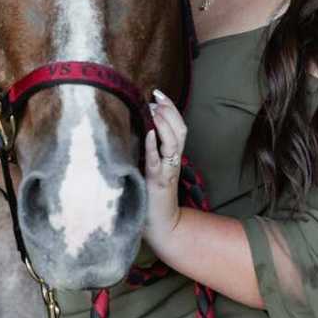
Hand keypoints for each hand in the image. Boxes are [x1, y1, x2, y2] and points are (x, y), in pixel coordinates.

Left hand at [143, 88, 185, 244]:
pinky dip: (153, 146)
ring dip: (164, 124)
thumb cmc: (151, 196)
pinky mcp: (156, 182)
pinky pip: (156, 162)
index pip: (178, 127)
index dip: (171, 109)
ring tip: (154, 109)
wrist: (160, 225)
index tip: (158, 92)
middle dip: (170, 111)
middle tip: (157, 97)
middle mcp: (172, 161)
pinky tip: (147, 133)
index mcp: (172, 156)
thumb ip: (149, 150)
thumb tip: (137, 127)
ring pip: (173, 143)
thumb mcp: (151, 167)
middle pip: (180, 131)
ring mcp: (166, 171)